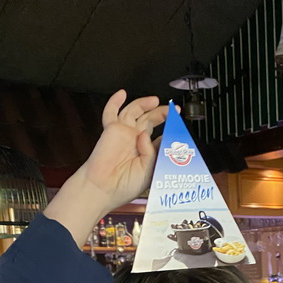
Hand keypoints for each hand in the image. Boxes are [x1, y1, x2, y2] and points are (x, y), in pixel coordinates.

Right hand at [79, 90, 168, 208]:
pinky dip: (115, 101)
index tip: (179, 128)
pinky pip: (111, 112)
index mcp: (147, 153)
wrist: (104, 188)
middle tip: (172, 110)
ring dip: (144, 104)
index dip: (170, 131)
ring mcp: (124, 134)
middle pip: (150, 120)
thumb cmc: (125, 185)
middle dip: (162, 114)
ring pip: (135, 112)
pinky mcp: (111, 130)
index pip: (161, 137)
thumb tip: (147, 135)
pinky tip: (122, 94)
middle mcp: (136, 141)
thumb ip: (152, 151)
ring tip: (155, 100)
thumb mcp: (149, 170)